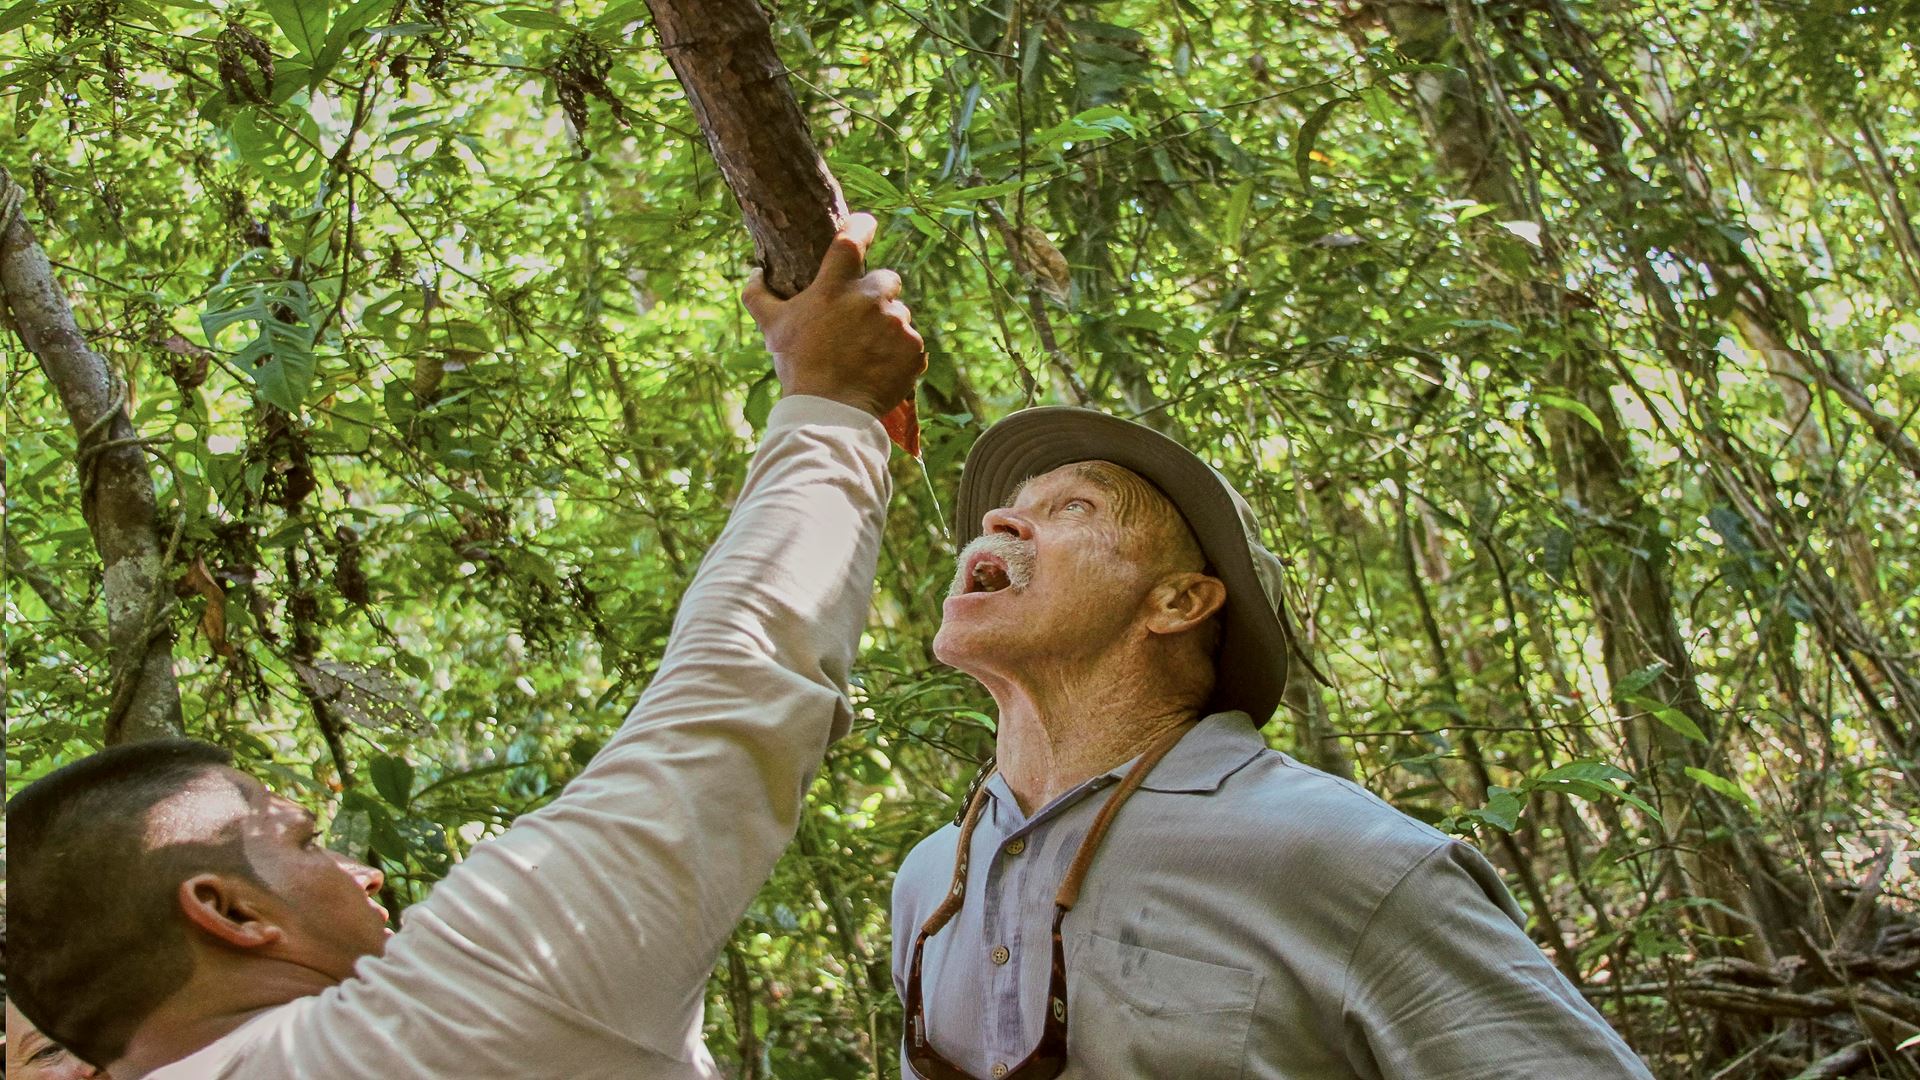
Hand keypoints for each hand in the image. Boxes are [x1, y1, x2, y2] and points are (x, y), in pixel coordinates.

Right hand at [741, 213, 926, 418]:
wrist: (830, 411)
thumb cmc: (798, 366)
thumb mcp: (771, 328)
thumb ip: (758, 295)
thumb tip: (755, 272)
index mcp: (835, 286)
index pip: (852, 239)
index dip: (862, 226)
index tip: (867, 225)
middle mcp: (870, 298)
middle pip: (887, 279)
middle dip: (878, 294)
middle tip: (860, 321)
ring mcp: (896, 323)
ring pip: (900, 314)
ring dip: (888, 327)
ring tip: (867, 353)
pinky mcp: (914, 349)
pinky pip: (912, 344)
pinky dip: (900, 354)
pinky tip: (880, 368)